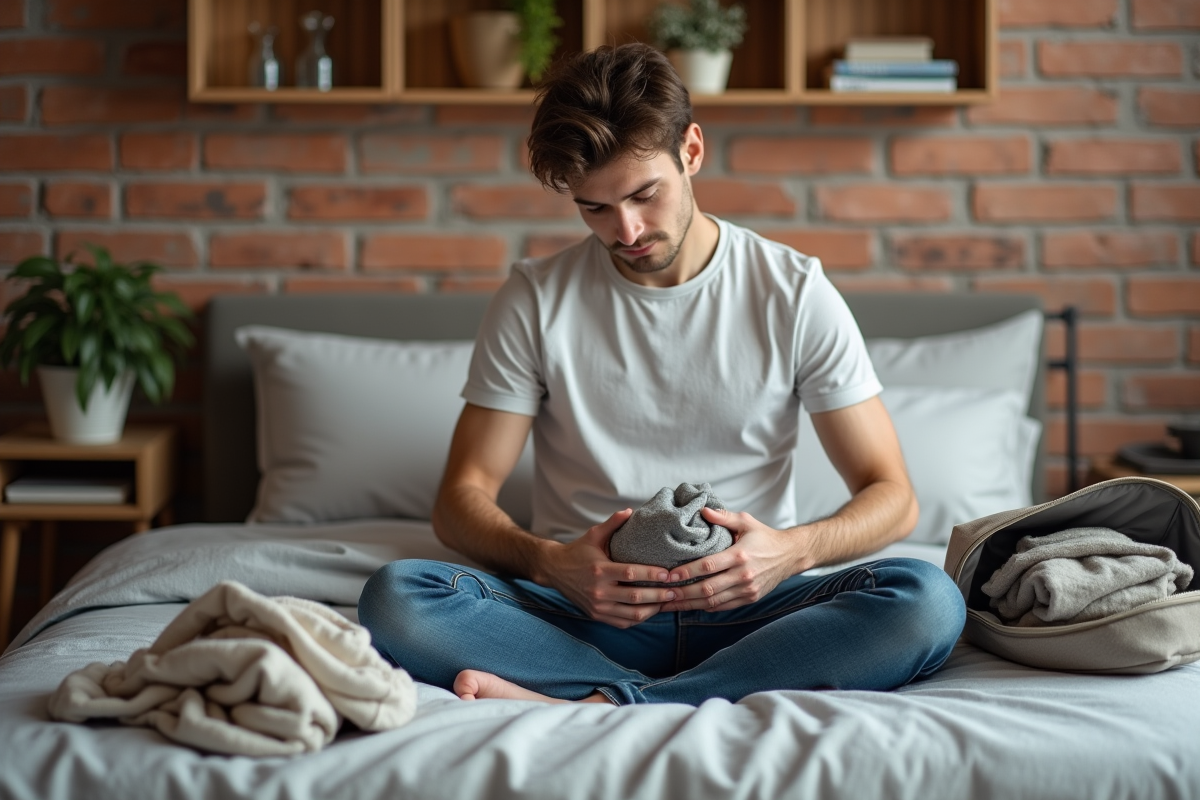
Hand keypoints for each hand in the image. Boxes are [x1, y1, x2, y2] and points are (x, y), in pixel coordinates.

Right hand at [539, 508, 681, 628]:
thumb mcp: (593, 535)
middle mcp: (598, 590)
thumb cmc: (578, 551)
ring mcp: (598, 606)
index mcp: (599, 569)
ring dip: (653, 609)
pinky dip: (639, 618)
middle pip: (635, 597)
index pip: (631, 574)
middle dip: (659, 594)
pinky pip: (623, 622)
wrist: (554, 570)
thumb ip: (613, 523)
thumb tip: (631, 510)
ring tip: (668, 601)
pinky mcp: (597, 615)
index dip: (651, 574)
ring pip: (631, 614)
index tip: (668, 574)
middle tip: (676, 590)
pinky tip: (651, 610)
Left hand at [659, 507, 805, 612]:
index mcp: (740, 555)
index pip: (708, 566)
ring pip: (713, 601)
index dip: (686, 572)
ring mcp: (747, 590)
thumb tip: (702, 510)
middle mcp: (743, 575)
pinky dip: (705, 607)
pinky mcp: (750, 598)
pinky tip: (689, 605)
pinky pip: (723, 606)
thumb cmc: (765, 537)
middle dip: (682, 593)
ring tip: (670, 604)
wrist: (790, 555)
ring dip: (690, 604)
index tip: (668, 575)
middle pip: (707, 588)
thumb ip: (723, 516)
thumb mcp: (746, 521)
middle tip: (662, 594)